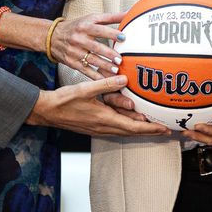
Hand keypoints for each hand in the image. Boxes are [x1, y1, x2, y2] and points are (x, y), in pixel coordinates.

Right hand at [27, 75, 167, 135]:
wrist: (47, 112)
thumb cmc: (64, 101)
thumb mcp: (86, 89)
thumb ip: (106, 84)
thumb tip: (125, 79)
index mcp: (105, 119)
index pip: (133, 127)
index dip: (150, 128)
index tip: (164, 128)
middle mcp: (104, 127)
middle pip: (132, 132)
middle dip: (149, 131)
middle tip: (164, 129)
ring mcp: (99, 129)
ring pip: (124, 131)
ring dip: (139, 129)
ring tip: (152, 125)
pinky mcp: (94, 127)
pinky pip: (116, 128)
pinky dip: (127, 125)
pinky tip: (129, 120)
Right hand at [51, 12, 124, 79]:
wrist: (53, 37)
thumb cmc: (77, 26)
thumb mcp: (91, 18)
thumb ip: (111, 17)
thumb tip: (128, 14)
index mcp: (85, 26)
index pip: (99, 30)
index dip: (111, 34)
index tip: (123, 37)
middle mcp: (79, 39)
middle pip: (95, 47)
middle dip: (108, 54)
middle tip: (120, 59)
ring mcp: (74, 51)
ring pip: (91, 60)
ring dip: (104, 66)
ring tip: (116, 70)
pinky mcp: (71, 62)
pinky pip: (85, 70)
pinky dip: (95, 76)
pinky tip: (104, 80)